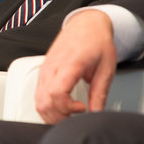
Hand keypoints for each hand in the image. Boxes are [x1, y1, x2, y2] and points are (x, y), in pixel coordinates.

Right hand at [35, 9, 116, 123]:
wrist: (86, 26)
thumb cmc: (96, 42)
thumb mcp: (106, 69)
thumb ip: (100, 93)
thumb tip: (96, 113)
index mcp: (69, 65)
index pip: (56, 94)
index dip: (68, 108)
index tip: (82, 108)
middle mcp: (52, 68)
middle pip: (44, 103)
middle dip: (60, 117)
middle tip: (76, 115)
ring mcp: (45, 70)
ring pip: (38, 102)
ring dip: (52, 114)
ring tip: (69, 112)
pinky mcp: (43, 73)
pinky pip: (38, 95)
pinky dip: (47, 106)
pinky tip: (61, 106)